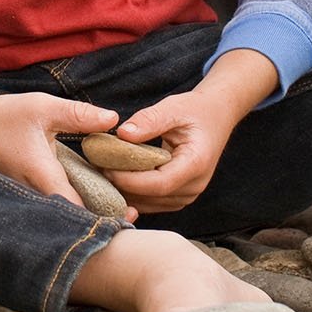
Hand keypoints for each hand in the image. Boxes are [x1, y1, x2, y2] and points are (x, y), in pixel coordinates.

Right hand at [0, 81, 118, 206]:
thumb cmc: (3, 115)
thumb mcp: (43, 107)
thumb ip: (79, 115)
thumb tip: (114, 119)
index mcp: (41, 176)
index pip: (78, 210)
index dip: (105, 213)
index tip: (129, 211)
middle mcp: (32, 195)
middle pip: (73, 218)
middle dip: (100, 217)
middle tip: (129, 211)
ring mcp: (25, 199)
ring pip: (61, 215)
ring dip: (86, 212)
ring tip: (115, 206)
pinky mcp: (21, 196)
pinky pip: (50, 207)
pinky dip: (69, 205)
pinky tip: (87, 196)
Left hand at [111, 52, 271, 213]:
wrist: (216, 116)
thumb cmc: (195, 111)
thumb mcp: (173, 108)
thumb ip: (149, 120)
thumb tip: (122, 134)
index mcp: (196, 164)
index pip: (159, 183)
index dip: (130, 179)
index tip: (105, 167)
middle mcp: (194, 186)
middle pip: (152, 197)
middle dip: (122, 186)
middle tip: (95, 171)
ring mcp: (188, 195)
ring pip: (150, 204)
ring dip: (125, 192)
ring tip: (101, 174)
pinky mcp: (179, 196)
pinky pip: (152, 202)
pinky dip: (133, 193)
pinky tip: (116, 179)